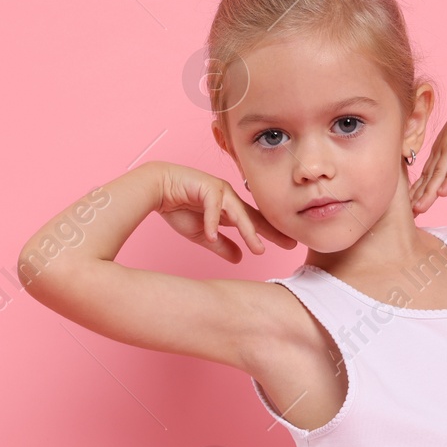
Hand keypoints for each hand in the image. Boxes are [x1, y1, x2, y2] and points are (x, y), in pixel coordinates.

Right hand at [153, 163, 296, 262]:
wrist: (157, 188)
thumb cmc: (178, 207)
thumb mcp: (203, 234)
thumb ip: (221, 245)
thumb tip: (239, 259)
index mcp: (230, 208)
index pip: (255, 223)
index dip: (271, 234)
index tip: (289, 245)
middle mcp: (229, 198)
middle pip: (253, 217)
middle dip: (272, 231)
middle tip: (290, 244)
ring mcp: (219, 190)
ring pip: (237, 212)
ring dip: (248, 230)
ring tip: (257, 248)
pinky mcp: (205, 186)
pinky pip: (212, 206)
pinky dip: (212, 222)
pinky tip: (211, 236)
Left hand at [410, 78, 446, 214]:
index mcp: (440, 148)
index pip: (426, 173)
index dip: (417, 190)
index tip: (409, 207)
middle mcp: (443, 149)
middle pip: (428, 177)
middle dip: (417, 196)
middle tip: (407, 214)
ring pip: (439, 174)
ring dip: (428, 193)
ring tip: (419, 209)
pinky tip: (443, 193)